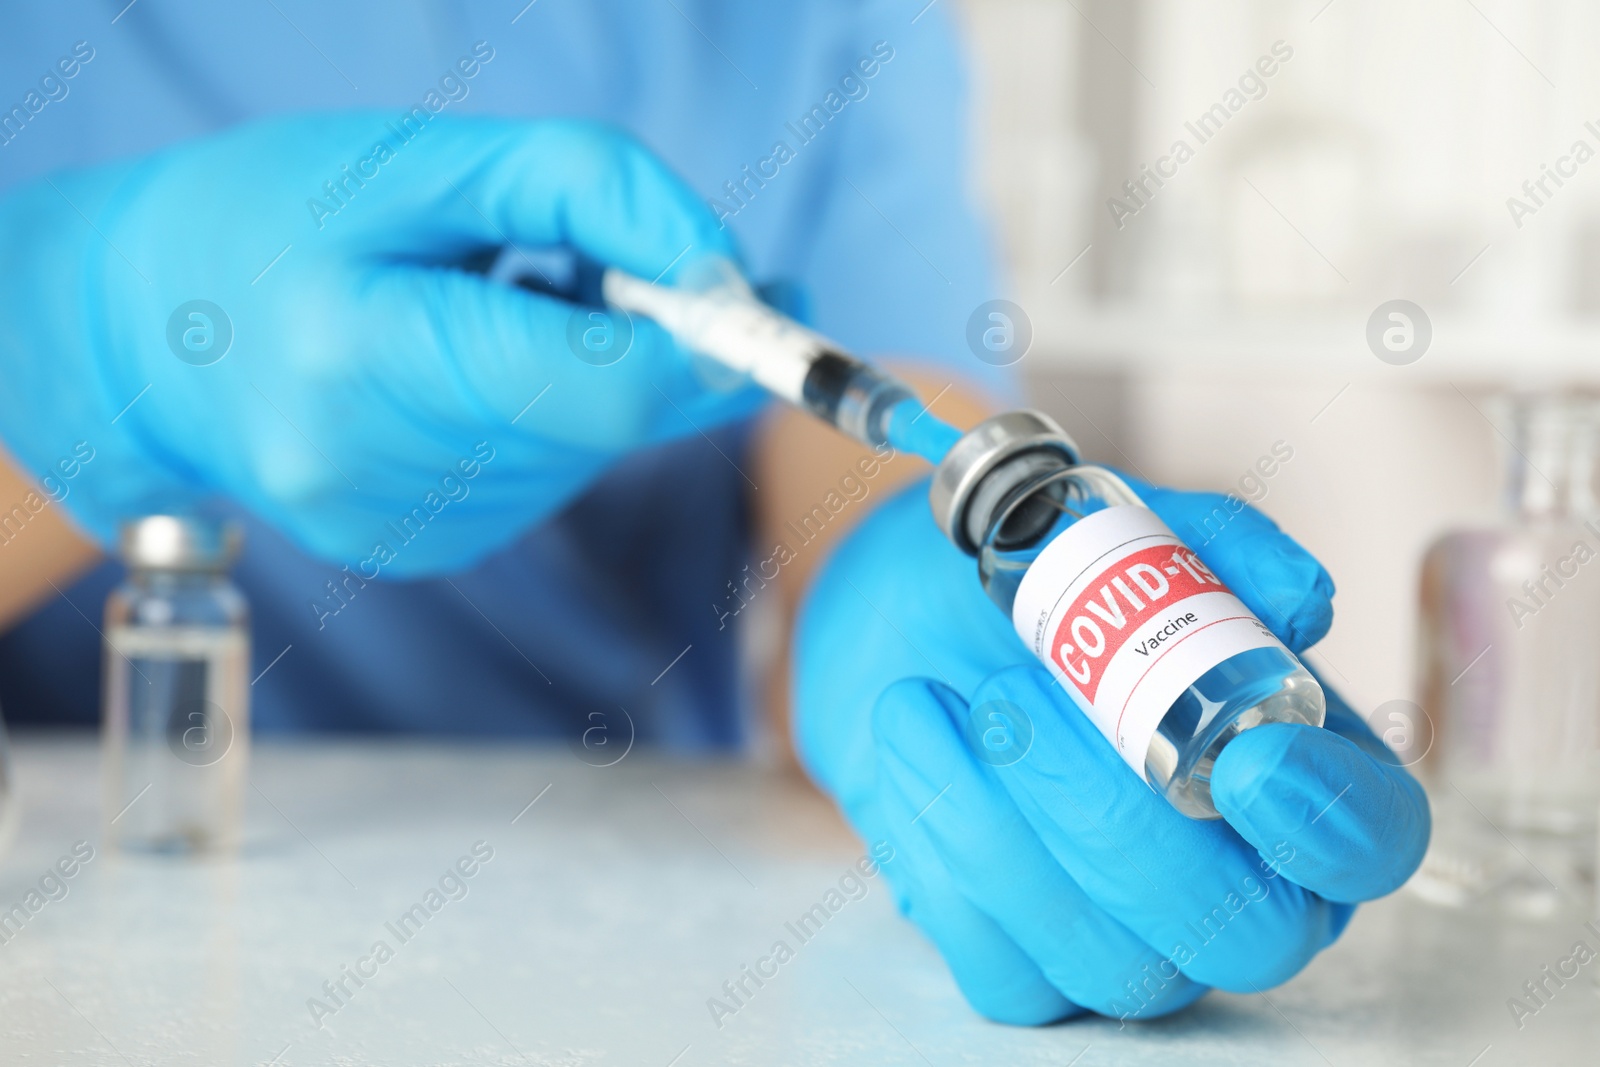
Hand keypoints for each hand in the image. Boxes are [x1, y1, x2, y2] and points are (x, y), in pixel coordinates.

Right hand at [0, 113, 756, 573]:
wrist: (143, 336)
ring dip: (596, 369)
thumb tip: (734, 276)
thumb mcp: (425, 160)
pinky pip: (548, 476)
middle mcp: (376, 471)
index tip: (774, 298)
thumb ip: (591, 192)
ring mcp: (397, 532)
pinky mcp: (418, 553)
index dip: (706, 345)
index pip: (597, 384)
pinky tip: (474, 361)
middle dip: (658, 342)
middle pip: (608, 421)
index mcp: (359, 359)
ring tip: (501, 298)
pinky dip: (551, 411)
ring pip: (589, 450)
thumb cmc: (275, 218)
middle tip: (613, 260)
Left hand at [794, 475, 1428, 1023]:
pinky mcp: (1028, 968)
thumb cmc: (1041, 594)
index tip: (1246, 756)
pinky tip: (911, 750)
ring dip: (998, 825)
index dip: (1330, 820)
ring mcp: (1136, 943)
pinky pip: (1005, 972)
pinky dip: (940, 849)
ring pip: (1115, 964)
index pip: (1370, 841)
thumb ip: (1217, 550)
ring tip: (920, 698)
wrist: (908, 630)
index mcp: (1300, 778)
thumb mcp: (1122, 540)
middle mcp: (1240, 886)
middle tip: (1011, 693)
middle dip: (1118, 820)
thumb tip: (1300, 595)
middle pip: (1246, 933)